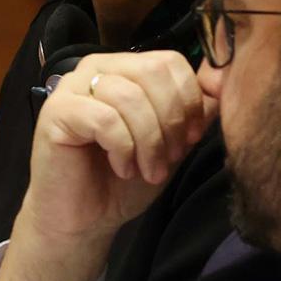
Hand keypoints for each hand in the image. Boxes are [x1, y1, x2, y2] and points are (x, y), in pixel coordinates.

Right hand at [2, 51, 209, 280]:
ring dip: (150, 142)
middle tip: (171, 157)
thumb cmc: (125, 180)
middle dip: (172, 121)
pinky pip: (105, 119)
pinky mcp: (56, 111)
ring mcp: (72, 87)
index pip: (169, 61)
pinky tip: (123, 167)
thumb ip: (196, 111)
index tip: (192, 138)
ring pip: (130, 98)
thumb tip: (224, 80)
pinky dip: (123, 149)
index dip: (189, 100)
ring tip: (148, 170)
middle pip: (152, 72)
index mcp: (124, 68)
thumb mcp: (173, 142)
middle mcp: (96, 68)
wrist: (85, 218)